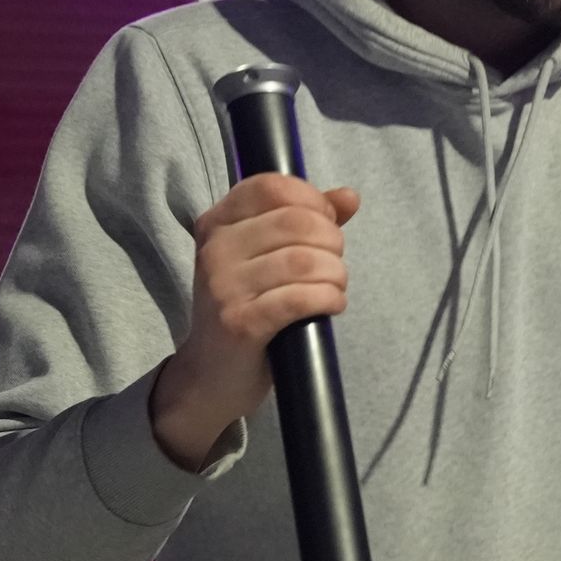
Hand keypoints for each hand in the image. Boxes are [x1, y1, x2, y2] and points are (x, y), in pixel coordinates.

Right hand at [151, 174, 358, 470]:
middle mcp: (214, 249)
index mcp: (217, 223)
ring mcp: (223, 287)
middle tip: (333, 265)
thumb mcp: (266, 257)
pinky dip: (329, 299)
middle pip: (297, 222)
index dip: (312, 200)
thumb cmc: (246, 307)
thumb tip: (349, 197)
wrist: (210, 374)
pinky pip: (301, 298)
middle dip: (332, 242)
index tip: (326, 224)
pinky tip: (330, 305)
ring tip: (333, 288)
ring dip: (335, 274)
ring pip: (305, 261)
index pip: (272, 186)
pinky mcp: (240, 324)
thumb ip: (307, 220)